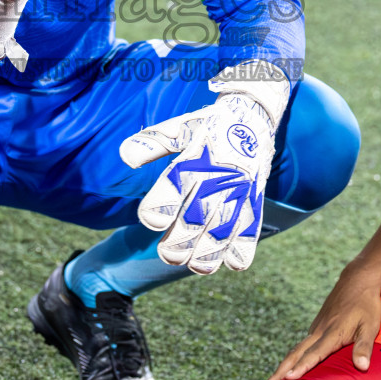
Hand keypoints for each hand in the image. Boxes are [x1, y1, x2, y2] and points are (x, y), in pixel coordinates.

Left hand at [120, 61, 289, 274]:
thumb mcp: (180, 128)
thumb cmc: (209, 125)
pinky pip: (251, 226)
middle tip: (168, 254)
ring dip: (208, 252)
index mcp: (195, 159)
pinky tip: (232, 264)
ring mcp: (239, 190)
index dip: (159, 208)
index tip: (150, 221)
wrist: (254, 114)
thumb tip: (126, 156)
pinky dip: (243, 248)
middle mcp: (217, 176)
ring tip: (194, 265)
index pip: (173, 187)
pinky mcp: (254, 198)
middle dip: (179, 241)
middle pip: (197, 216)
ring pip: (224, 228)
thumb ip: (152, 143)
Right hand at [263, 263, 380, 379]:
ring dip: (283, 365)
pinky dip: (293, 357)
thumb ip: (364, 347)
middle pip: (296, 354)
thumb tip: (362, 367)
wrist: (356, 280)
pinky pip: (302, 344)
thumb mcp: (371, 326)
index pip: (314, 353)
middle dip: (280, 371)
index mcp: (332, 333)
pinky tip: (290, 366)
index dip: (302, 367)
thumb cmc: (366, 304)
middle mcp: (319, 331)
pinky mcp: (317, 326)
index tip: (288, 378)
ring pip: (297, 349)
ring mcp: (316, 328)